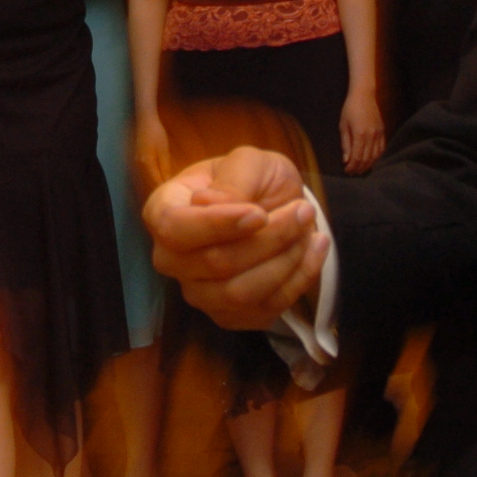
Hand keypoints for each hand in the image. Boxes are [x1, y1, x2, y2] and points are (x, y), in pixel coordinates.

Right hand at [132, 110, 171, 189]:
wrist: (146, 121)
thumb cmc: (157, 134)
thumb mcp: (163, 151)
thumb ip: (165, 168)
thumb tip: (167, 182)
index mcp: (146, 164)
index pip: (155, 182)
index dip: (164, 190)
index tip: (172, 196)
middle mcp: (139, 166)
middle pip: (149, 182)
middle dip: (159, 189)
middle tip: (171, 194)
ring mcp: (137, 163)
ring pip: (147, 179)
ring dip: (156, 184)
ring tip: (166, 190)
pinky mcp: (137, 160)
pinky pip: (145, 173)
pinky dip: (152, 177)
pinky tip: (159, 180)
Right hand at [143, 146, 326, 330]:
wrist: (274, 206)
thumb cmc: (252, 179)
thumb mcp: (248, 161)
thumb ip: (234, 179)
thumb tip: (214, 204)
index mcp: (163, 211)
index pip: (174, 228)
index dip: (216, 225)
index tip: (259, 214)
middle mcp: (171, 258)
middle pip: (215, 263)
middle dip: (269, 238)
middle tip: (303, 210)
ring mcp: (197, 292)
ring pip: (240, 293)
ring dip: (286, 261)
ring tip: (308, 228)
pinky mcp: (227, 315)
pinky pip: (264, 310)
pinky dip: (297, 280)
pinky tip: (313, 249)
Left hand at [340, 87, 385, 174]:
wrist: (364, 95)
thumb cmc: (350, 109)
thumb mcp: (343, 125)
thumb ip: (345, 144)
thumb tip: (346, 160)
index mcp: (360, 135)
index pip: (357, 157)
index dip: (352, 167)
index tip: (346, 171)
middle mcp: (372, 136)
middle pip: (367, 159)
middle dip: (359, 168)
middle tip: (352, 172)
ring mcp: (379, 135)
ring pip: (376, 156)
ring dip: (368, 165)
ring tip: (360, 169)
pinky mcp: (383, 132)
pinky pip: (382, 150)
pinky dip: (376, 158)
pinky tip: (371, 161)